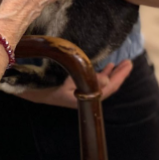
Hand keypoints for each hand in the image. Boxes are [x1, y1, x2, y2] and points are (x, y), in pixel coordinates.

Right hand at [18, 60, 133, 107]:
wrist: (30, 90)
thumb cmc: (46, 84)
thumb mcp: (66, 81)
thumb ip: (86, 79)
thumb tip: (106, 80)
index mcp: (84, 98)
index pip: (108, 88)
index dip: (120, 76)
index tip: (128, 64)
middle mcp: (85, 96)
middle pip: (107, 86)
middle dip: (119, 74)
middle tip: (128, 62)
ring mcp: (80, 92)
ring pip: (101, 82)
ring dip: (111, 72)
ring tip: (120, 63)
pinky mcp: (75, 87)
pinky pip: (92, 80)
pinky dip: (100, 72)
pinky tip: (105, 66)